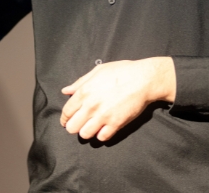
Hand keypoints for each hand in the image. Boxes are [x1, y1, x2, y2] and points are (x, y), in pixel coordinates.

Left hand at [60, 57, 175, 141]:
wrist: (143, 79)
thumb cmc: (121, 71)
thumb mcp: (98, 71)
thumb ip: (80, 82)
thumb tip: (66, 91)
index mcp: (84, 91)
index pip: (66, 112)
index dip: (65, 118)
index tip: (67, 120)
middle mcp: (91, 106)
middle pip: (72, 127)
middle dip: (74, 126)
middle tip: (79, 124)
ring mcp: (103, 116)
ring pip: (84, 135)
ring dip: (87, 132)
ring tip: (92, 126)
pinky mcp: (116, 124)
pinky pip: (102, 138)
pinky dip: (101, 135)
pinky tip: (104, 128)